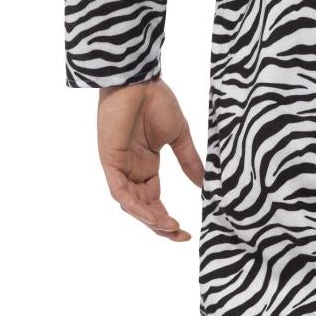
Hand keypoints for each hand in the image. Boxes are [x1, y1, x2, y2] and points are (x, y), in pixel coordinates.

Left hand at [96, 80, 204, 241]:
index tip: (187, 232)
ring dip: (150, 219)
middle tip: (180, 236)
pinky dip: (137, 207)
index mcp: (147, 165)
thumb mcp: (179, 137)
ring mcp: (120, 167)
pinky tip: (154, 216)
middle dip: (160, 225)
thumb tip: (205, 185)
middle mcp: (132, 170)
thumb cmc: (156, 100)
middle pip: (143, 208)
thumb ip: (190, 162)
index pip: (155, 201)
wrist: (138, 79)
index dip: (168, 219)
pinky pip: (121, 193)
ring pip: (132, 205)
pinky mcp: (110, 162)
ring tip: (170, 228)